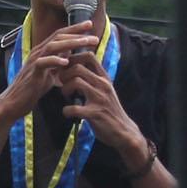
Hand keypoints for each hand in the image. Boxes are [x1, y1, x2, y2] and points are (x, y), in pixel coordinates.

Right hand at [0, 26, 96, 125]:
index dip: (75, 29)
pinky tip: (66, 61)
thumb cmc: (33, 88)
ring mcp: (34, 61)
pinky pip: (43, 63)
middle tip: (94, 35)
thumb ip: (58, 64)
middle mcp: (38, 52)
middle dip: (77, 34)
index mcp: (43, 51)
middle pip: (58, 36)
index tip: (89, 24)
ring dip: (70, 43)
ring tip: (85, 43)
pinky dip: (54, 60)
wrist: (15, 102)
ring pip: (52, 46)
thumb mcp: (49, 74)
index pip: (60, 35)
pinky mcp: (32, 72)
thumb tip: (70, 57)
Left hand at [59, 52, 149, 171]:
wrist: (123, 131)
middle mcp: (103, 85)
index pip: (88, 56)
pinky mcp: (95, 114)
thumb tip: (75, 67)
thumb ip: (93, 79)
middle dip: (64, 75)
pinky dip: (67, 110)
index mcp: (104, 78)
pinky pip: (74, 108)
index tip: (67, 70)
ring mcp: (100, 99)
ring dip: (65, 89)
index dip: (72, 59)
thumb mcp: (104, 90)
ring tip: (67, 96)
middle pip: (77, 67)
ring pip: (76, 82)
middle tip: (63, 84)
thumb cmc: (110, 110)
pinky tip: (68, 113)